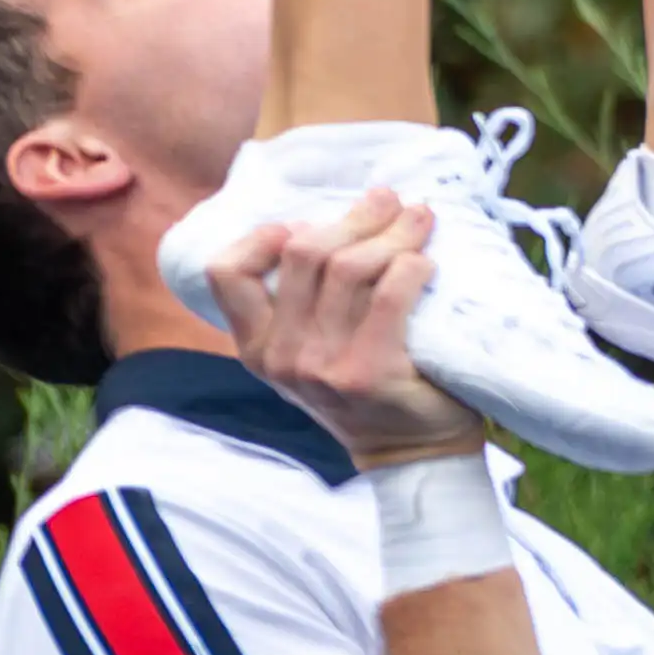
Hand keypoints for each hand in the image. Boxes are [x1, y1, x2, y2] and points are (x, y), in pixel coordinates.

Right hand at [228, 187, 494, 472]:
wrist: (409, 453)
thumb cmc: (366, 386)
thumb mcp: (312, 351)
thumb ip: (304, 301)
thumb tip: (330, 219)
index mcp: (257, 347)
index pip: (227, 273)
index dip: (260, 235)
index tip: (303, 222)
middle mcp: (280, 356)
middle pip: (304, 252)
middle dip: (353, 217)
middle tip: (387, 201)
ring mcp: (321, 366)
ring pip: (350, 266)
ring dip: (393, 232)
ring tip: (418, 218)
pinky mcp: (367, 372)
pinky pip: (391, 291)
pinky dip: (413, 264)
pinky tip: (427, 262)